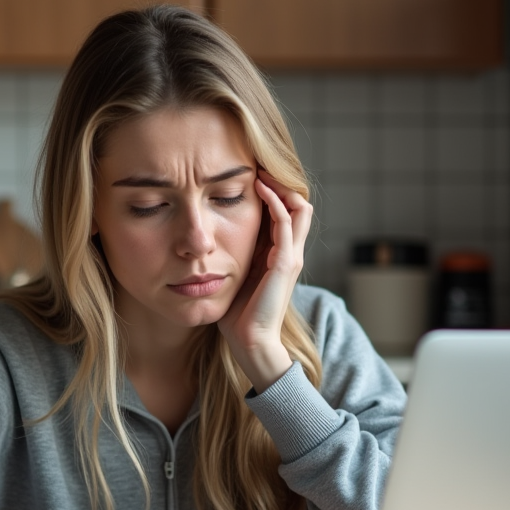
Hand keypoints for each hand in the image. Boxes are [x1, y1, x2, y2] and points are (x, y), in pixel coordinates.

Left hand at [218, 170, 313, 391]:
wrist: (250, 342)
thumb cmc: (238, 315)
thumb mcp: (234, 276)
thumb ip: (233, 256)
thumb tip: (209, 238)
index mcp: (280, 256)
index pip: (288, 213)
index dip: (275, 192)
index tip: (252, 175)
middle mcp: (291, 253)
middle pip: (300, 205)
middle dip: (282, 183)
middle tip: (259, 167)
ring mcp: (291, 257)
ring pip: (299, 208)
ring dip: (280, 186)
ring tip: (260, 171)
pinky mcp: (286, 263)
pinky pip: (285, 222)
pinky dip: (274, 202)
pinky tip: (258, 189)